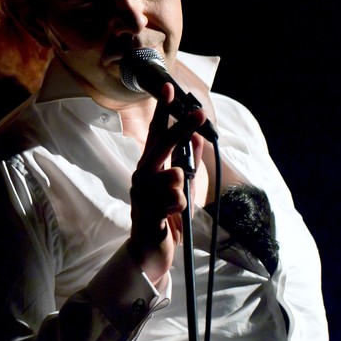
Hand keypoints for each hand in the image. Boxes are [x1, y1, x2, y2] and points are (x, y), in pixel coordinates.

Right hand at [128, 82, 206, 284]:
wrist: (149, 251)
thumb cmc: (164, 216)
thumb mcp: (181, 187)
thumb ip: (187, 162)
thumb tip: (197, 137)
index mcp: (148, 168)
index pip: (155, 134)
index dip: (163, 112)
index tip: (170, 89)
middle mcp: (141, 176)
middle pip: (161, 145)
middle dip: (182, 129)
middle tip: (199, 114)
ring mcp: (141, 194)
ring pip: (172, 177)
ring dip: (181, 189)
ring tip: (174, 204)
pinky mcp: (148, 212)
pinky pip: (174, 201)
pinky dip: (179, 208)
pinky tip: (170, 218)